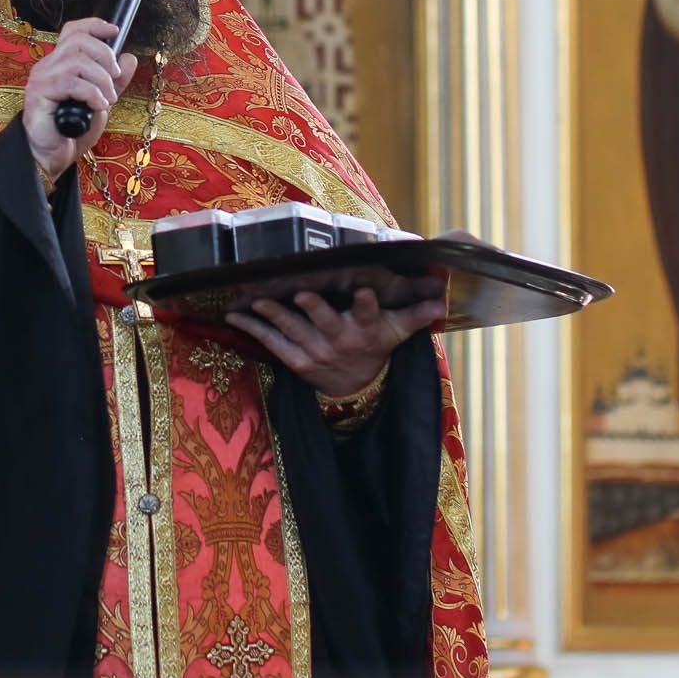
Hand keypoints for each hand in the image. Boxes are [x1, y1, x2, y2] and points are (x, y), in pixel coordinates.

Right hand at [23, 17, 136, 176]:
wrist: (53, 157)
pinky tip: (98, 106)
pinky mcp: (39, 93)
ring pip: (77, 61)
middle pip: (78, 40)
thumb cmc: (72, 131)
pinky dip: (92, 93)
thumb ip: (114, 81)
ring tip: (108, 100)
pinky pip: (72, 82)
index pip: (73, 30)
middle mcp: (49, 66)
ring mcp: (42, 78)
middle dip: (105, 56)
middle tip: (115, 79)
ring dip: (101, 80)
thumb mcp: (101, 101)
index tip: (114, 31)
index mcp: (61, 63)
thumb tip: (129, 58)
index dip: (94, 25)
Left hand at [224, 289, 446, 397]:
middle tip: (302, 293)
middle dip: (315, 309)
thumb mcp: (398, 332)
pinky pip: (271, 343)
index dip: (368, 304)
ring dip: (275, 314)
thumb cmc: (376, 347)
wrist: (355, 387)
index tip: (365, 290)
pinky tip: (235, 314)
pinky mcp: (295, 359)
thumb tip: (443, 297)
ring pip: (294, 330)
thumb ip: (416, 313)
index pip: (370, 316)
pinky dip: (253, 328)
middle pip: (327, 323)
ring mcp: (315, 352)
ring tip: (258, 299)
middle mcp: (340, 341)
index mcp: (367, 331)